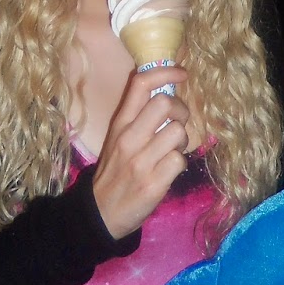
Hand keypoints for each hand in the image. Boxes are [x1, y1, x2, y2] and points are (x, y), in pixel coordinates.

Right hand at [91, 65, 189, 239]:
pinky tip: (169, 170)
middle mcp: (129, 138)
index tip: (182, 73)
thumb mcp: (117, 138)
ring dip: (182, 140)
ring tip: (171, 150)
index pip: (141, 83)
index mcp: (120, 123)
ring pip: (178, 132)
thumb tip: (168, 93)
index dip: (166, 72)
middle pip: (164, 103)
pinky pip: (180, 160)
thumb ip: (138, 116)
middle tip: (177, 123)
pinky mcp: (153, 183)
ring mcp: (140, 161)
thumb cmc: (115, 170)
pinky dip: (180, 163)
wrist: (101, 213)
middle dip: (181, 110)